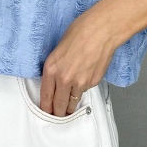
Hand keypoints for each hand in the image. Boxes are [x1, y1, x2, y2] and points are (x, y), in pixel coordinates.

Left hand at [39, 0, 120, 116]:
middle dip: (57, 113)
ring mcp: (80, 83)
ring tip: (68, 107)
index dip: (45, 108)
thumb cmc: (80, 32)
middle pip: (58, 106)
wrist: (101, 30)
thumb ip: (55, 67)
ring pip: (72, 102)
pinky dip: (83, 89)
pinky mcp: (93, 82)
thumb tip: (55, 80)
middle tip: (56, 116)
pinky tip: (84, 80)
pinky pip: (85, 91)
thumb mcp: (58, 49)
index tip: (45, 113)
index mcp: (51, 69)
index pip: (45, 97)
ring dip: (70, 105)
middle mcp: (64, 79)